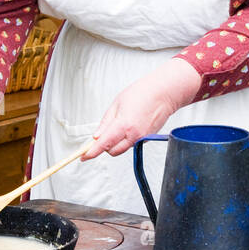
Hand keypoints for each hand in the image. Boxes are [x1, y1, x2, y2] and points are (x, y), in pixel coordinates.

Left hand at [84, 58, 200, 159]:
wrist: (164, 93)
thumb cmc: (142, 93)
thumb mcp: (117, 103)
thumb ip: (106, 122)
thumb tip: (97, 136)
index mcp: (123, 125)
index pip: (104, 144)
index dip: (92, 152)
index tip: (83, 156)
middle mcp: (134, 135)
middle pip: (112, 151)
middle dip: (105, 146)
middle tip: (101, 136)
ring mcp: (142, 139)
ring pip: (122, 148)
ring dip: (116, 143)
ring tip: (120, 124)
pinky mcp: (147, 139)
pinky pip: (132, 143)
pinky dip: (127, 138)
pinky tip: (131, 124)